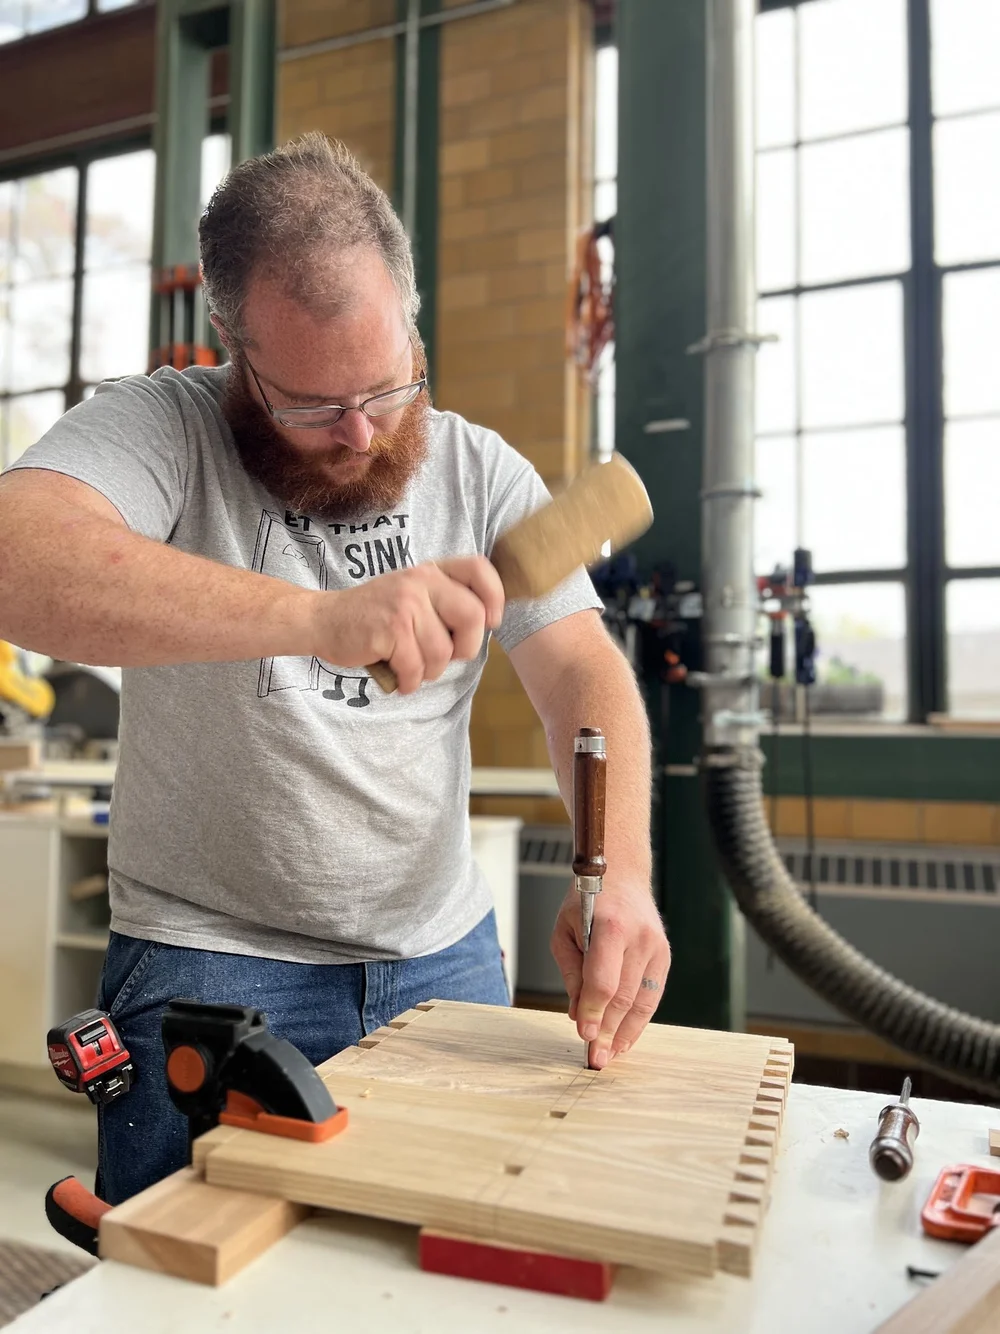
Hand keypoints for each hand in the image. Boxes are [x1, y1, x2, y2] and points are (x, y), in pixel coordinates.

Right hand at [312, 557, 503, 692]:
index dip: (495, 596)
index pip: (479, 569)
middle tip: (444, 657)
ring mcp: (405, 604)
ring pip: (443, 652)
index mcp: (431, 571)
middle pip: (473, 618)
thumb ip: (444, 602)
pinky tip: (398, 677)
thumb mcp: (412, 595)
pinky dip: (409, 681)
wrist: (324, 620)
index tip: (490, 621)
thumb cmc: (375, 615)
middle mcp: (421, 581)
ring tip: (411, 666)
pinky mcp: (389, 629)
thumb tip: (486, 625)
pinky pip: (417, 667)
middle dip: (464, 649)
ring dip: (430, 671)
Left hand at [550, 881, 669, 1069]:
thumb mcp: (564, 931)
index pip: (603, 982)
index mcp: (610, 928)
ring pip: (643, 1001)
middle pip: (624, 997)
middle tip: (595, 1058)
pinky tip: (626, 1037)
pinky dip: (640, 1019)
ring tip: (611, 1054)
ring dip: (626, 1032)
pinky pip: (653, 995)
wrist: (622, 875)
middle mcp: (639, 938)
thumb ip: (572, 973)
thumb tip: (578, 1014)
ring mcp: (656, 947)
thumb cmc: (588, 902)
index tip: (584, 1036)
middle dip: (608, 1031)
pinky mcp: (665, 955)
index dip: (593, 1013)